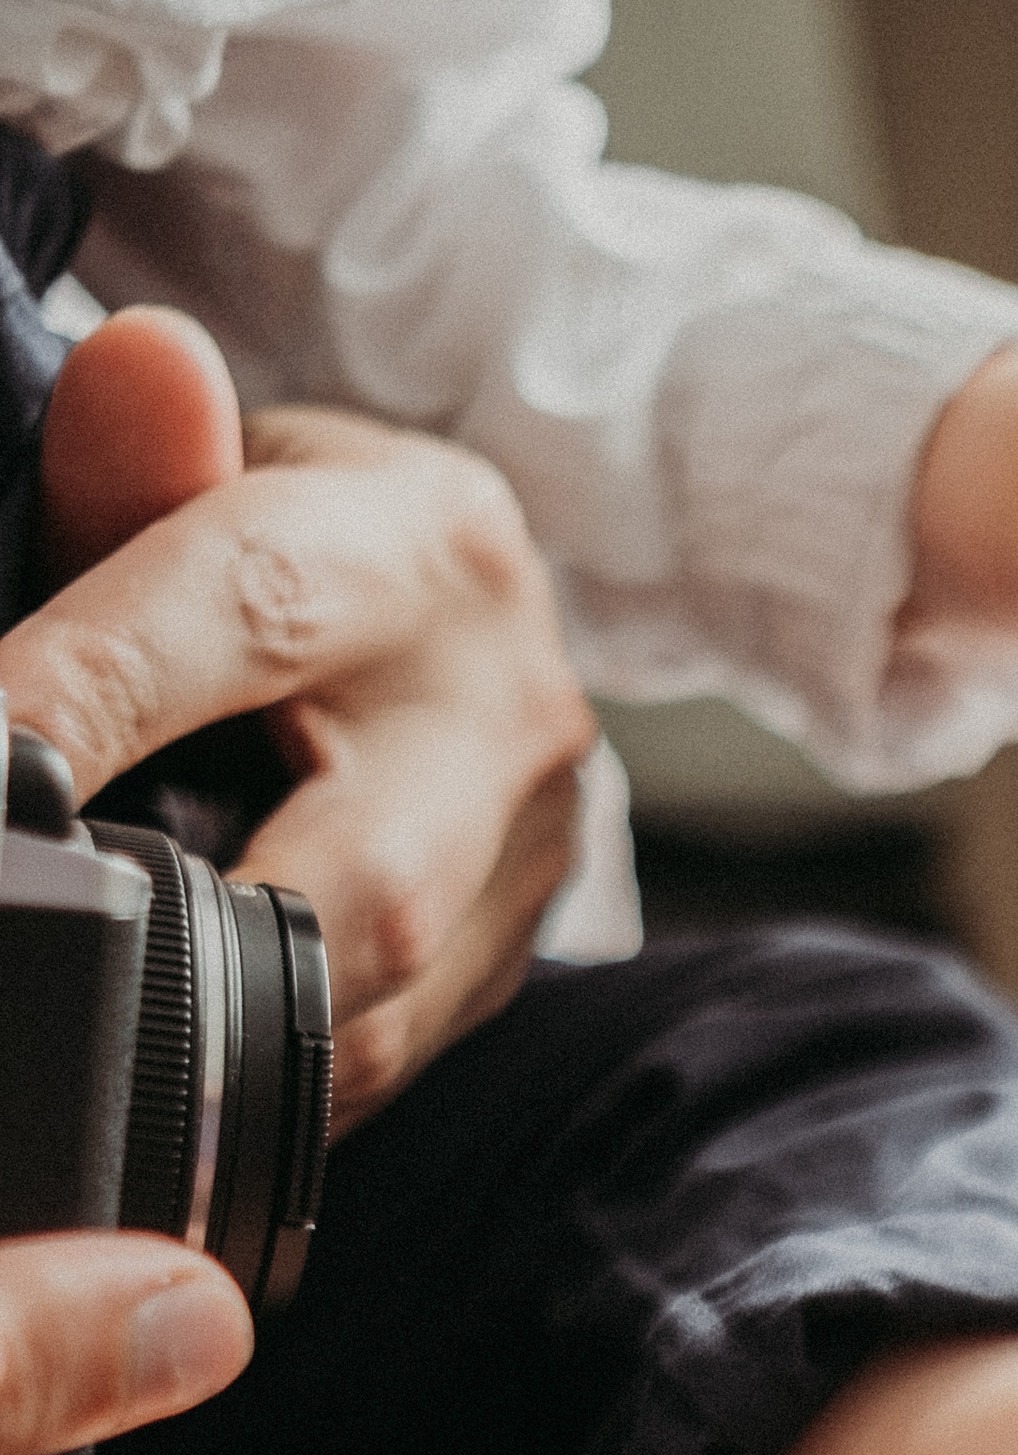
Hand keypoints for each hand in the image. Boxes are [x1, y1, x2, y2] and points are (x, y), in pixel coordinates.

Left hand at [6, 308, 596, 1129]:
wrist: (459, 640)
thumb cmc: (295, 548)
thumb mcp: (212, 469)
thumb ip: (143, 444)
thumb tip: (134, 371)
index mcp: (424, 547)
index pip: (253, 614)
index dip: (90, 699)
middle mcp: (505, 713)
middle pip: (363, 881)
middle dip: (182, 940)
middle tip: (49, 953)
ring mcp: (531, 862)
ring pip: (374, 1013)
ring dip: (210, 1048)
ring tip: (89, 1045)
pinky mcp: (512, 966)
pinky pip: (377, 1063)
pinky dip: (254, 1083)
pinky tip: (165, 1080)